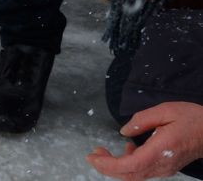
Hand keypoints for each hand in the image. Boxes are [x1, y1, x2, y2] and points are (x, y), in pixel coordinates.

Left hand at [86, 102, 202, 179]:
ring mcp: (165, 168)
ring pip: (135, 175)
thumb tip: (123, 132)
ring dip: (116, 166)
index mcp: (160, 150)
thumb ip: (141, 120)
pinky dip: (129, 163)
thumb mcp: (165, 111)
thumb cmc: (192, 119)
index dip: (108, 165)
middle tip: (92, 154)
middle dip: (106, 167)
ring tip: (102, 152)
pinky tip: (128, 149)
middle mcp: (161, 164)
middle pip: (129, 175)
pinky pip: (143, 170)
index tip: (92, 157)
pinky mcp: (166, 166)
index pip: (129, 165)